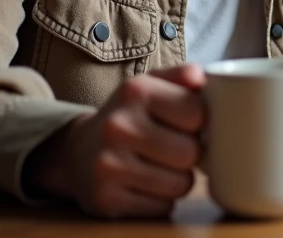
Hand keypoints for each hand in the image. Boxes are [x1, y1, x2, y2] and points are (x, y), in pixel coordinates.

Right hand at [25, 65, 206, 217]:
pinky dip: (162, 199)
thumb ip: (182, 76)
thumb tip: (202, 78)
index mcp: (135, 91)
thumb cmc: (130, 115)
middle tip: (174, 147)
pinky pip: (163, 206)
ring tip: (160, 166)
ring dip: (179, 179)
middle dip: (191, 153)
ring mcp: (108, 164)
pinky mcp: (105, 198)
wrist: (80, 150)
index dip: (199, 121)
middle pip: (191, 152)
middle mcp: (117, 126)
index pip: (197, 112)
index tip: (186, 122)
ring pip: (180, 183)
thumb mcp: (151, 85)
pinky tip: (144, 184)